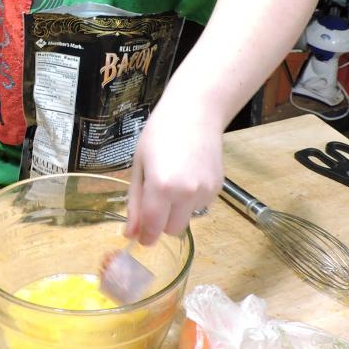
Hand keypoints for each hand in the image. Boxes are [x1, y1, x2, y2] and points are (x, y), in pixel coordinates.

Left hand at [125, 90, 224, 245]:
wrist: (195, 112)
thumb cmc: (159, 134)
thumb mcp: (139, 166)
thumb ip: (135, 202)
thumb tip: (130, 234)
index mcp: (161, 186)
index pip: (152, 227)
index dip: (144, 236)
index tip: (140, 236)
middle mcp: (186, 193)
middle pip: (172, 230)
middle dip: (161, 224)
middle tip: (154, 203)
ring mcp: (205, 191)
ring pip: (187, 219)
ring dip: (176, 211)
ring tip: (173, 181)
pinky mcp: (218, 188)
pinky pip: (199, 207)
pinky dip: (190, 200)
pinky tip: (188, 176)